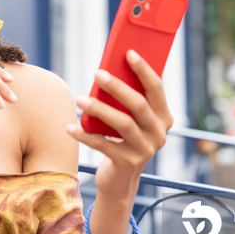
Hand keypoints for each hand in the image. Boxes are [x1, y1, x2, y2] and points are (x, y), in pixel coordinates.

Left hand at [66, 50, 172, 193]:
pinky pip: (104, 145)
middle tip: (97, 73)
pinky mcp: (127, 163)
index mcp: (163, 117)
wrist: (120, 180)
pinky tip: (70, 127)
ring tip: (80, 99)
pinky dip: (85, 135)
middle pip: (139, 104)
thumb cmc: (121, 140)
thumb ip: (125, 100)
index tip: (129, 53)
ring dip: (99, 109)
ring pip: (123, 123)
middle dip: (117, 86)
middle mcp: (159, 133)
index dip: (144, 70)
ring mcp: (145, 150)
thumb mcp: (129, 120)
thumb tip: (107, 71)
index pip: (157, 88)